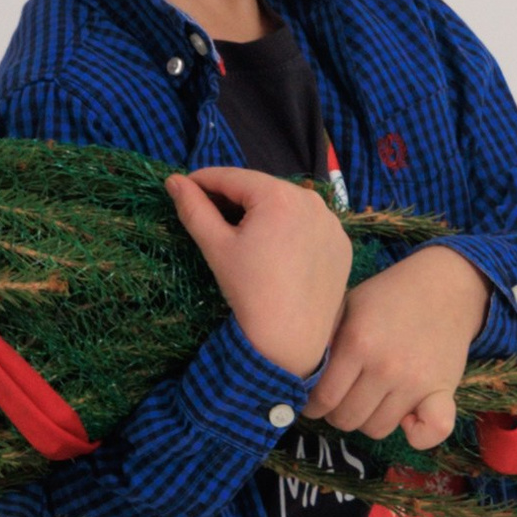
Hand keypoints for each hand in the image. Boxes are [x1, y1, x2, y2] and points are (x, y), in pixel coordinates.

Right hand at [166, 166, 351, 377]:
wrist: (291, 339)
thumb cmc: (249, 291)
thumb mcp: (217, 247)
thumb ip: (194, 209)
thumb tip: (173, 180)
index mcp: (278, 196)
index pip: (233, 177)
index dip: (204, 180)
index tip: (185, 186)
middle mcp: (312, 200)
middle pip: (263, 190)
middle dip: (235, 199)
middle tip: (211, 215)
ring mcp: (332, 222)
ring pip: (288, 207)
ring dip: (264, 213)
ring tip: (245, 235)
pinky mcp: (342, 244)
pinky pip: (310, 227)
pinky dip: (291, 231)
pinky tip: (277, 252)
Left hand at [306, 244, 489, 446]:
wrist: (445, 285)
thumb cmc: (388, 296)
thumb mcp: (347, 304)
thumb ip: (323, 339)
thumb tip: (296, 375)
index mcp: (358, 342)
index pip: (323, 398)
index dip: (312, 406)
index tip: (314, 402)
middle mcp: (386, 366)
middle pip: (347, 419)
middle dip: (337, 413)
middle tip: (342, 398)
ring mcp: (416, 381)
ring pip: (377, 429)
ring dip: (368, 419)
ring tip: (370, 399)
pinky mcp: (443, 390)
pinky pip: (429, 433)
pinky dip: (417, 434)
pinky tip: (407, 416)